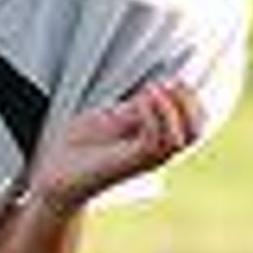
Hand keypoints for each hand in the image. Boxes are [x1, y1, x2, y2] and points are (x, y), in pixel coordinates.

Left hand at [21, 80, 201, 217]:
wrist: (56, 173)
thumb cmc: (82, 145)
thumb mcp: (114, 118)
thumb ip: (138, 108)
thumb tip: (160, 88)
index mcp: (156, 141)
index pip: (196, 124)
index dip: (193, 99)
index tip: (171, 80)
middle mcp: (156, 153)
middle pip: (195, 132)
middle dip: (188, 102)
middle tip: (165, 83)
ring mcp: (143, 160)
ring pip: (179, 139)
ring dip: (169, 106)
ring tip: (149, 89)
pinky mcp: (126, 163)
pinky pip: (153, 142)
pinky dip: (151, 115)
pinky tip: (138, 100)